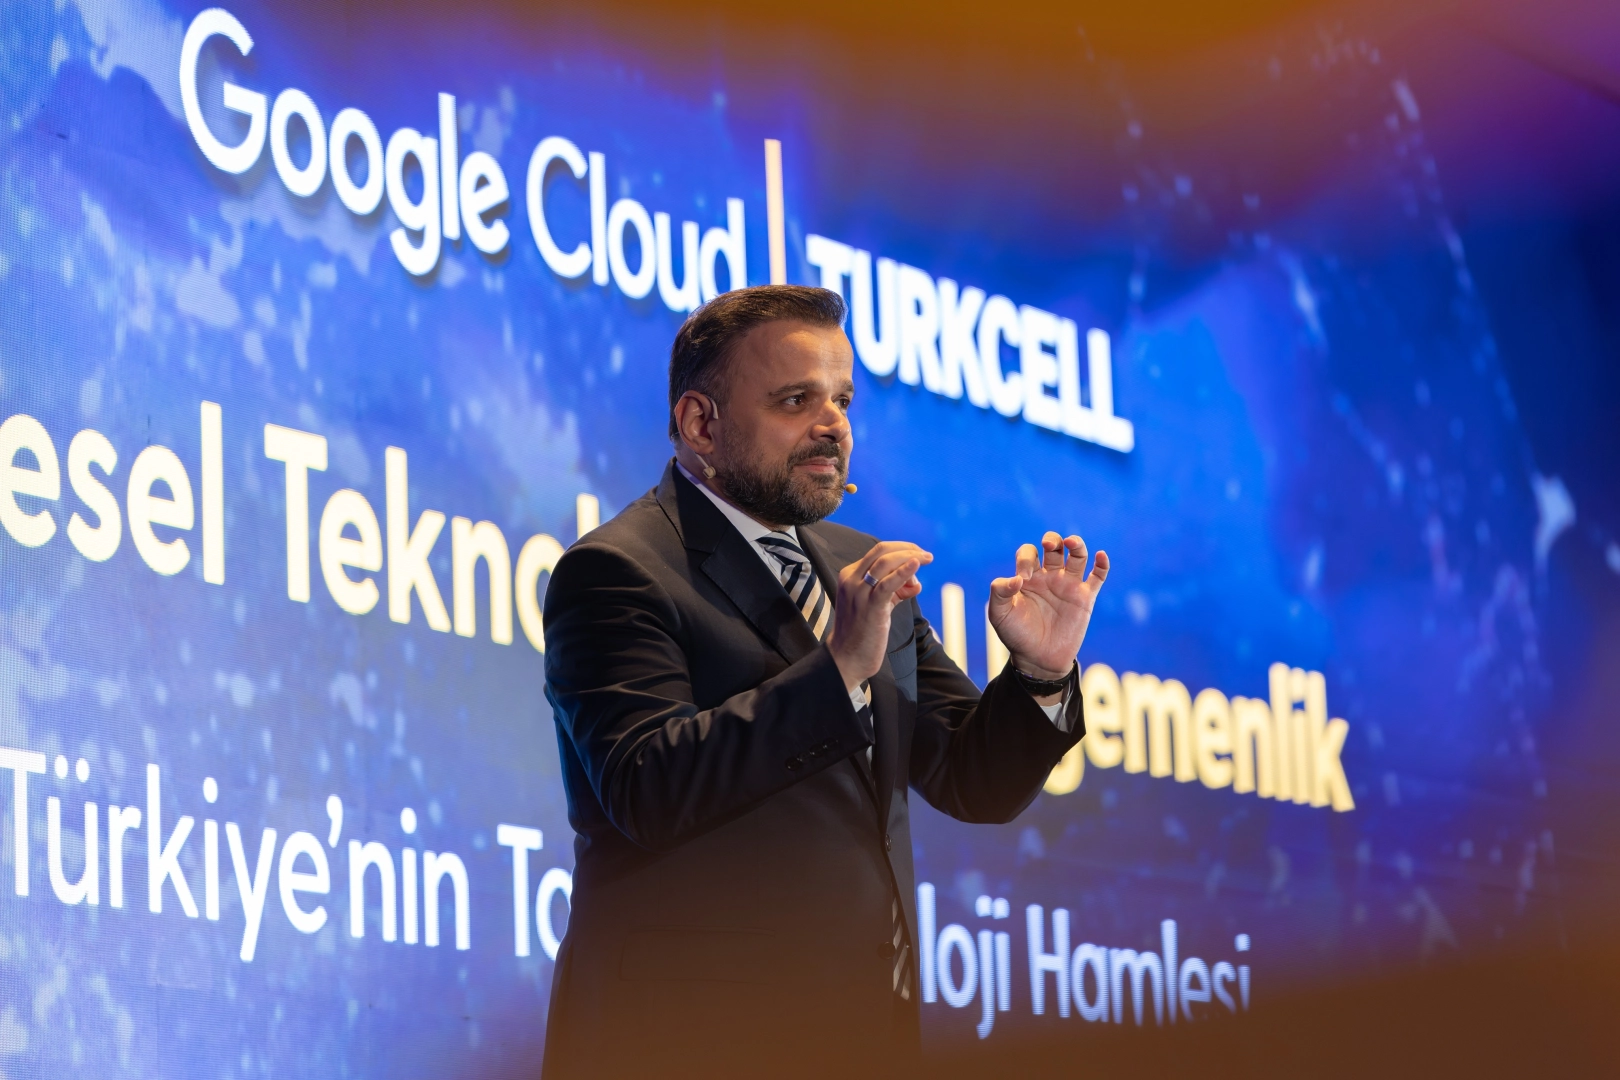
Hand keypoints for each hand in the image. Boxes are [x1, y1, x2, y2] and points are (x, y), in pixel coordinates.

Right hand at [826, 541, 932, 692]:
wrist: (847, 658)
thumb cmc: (862, 632)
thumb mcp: (877, 604)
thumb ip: (894, 591)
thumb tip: (915, 583)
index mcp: (850, 575)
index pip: (877, 552)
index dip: (901, 550)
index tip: (918, 555)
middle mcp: (852, 580)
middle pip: (882, 551)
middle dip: (907, 548)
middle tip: (927, 555)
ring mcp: (859, 592)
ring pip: (885, 562)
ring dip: (910, 556)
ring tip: (927, 559)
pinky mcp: (870, 606)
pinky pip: (888, 583)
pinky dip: (904, 571)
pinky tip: (916, 564)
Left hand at [989, 532, 1108, 680]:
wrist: (1037, 659)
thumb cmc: (1016, 635)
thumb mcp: (999, 614)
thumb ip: (999, 592)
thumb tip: (1016, 578)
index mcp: (1028, 576)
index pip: (1028, 553)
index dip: (1025, 559)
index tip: (1022, 579)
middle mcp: (1049, 577)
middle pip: (1055, 546)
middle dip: (1052, 540)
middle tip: (1049, 546)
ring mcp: (1068, 586)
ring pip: (1077, 555)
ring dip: (1076, 544)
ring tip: (1071, 542)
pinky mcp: (1085, 599)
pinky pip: (1098, 577)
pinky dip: (1102, 564)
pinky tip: (1101, 555)